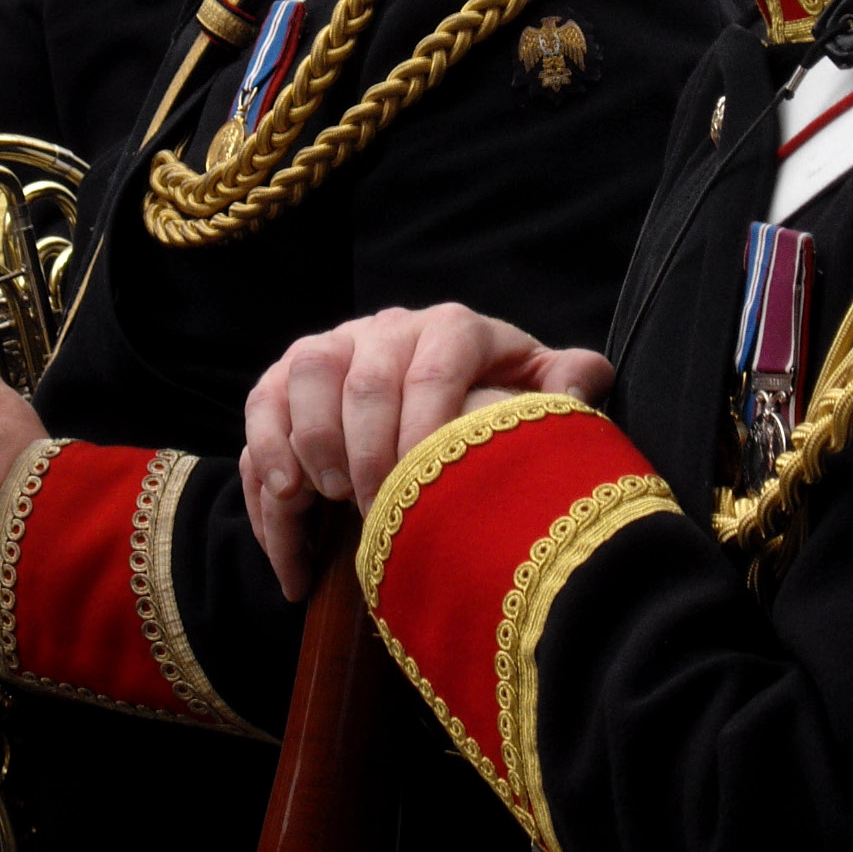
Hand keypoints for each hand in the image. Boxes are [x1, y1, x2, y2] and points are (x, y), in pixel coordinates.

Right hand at [240, 304, 612, 599]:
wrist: (443, 405)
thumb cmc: (497, 410)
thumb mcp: (537, 398)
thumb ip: (563, 389)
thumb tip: (590, 376)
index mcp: (454, 330)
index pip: (437, 365)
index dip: (425, 428)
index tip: (422, 491)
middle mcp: (390, 327)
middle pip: (362, 371)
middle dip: (361, 446)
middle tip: (370, 507)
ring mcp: (336, 347)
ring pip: (305, 371)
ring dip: (307, 441)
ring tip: (322, 504)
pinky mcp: (290, 378)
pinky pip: (262, 406)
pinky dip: (264, 464)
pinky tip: (284, 524)